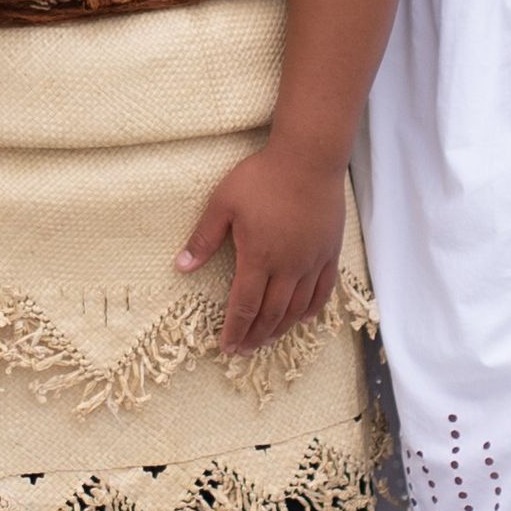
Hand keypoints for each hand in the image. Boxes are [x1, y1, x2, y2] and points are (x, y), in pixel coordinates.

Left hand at [181, 134, 350, 352]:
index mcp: (258, 257)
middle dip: (255, 336)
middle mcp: (287, 267)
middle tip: (244, 351)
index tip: (226, 347)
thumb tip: (181, 266)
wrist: (309, 159)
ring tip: (268, 339)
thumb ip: (204, 238)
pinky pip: (323, 291)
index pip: (244, 306)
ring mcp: (312, 262)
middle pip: (271, 314)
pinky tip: (303, 318)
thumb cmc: (263, 177)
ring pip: (297, 308)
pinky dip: (311, 310)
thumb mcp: (223, 202)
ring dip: (280, 328)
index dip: (234, 330)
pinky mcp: (329, 253)